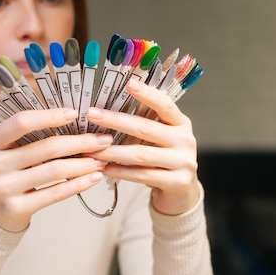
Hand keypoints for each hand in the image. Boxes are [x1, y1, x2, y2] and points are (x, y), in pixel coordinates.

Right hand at [0, 108, 111, 231]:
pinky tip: (93, 178)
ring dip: (83, 164)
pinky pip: (54, 194)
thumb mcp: (7, 150)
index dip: (50, 116)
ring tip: (101, 160)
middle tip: (103, 140)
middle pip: (45, 147)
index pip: (21, 122)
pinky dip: (77, 184)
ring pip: (53, 170)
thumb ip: (28, 135)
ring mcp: (3, 188)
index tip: (75, 113)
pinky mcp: (15, 208)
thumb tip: (71, 117)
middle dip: (80, 142)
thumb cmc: (7, 172)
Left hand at [85, 79, 199, 215]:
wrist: (182, 191)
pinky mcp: (177, 182)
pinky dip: (120, 171)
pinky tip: (104, 168)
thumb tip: (108, 108)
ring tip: (91, 149)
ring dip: (112, 151)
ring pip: (141, 154)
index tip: (129, 83)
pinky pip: (142, 175)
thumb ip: (143, 123)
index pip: (165, 104)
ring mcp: (183, 162)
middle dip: (116, 121)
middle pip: (146, 128)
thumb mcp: (159, 137)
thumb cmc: (164, 158)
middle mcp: (185, 140)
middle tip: (92, 114)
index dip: (147, 94)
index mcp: (180, 123)